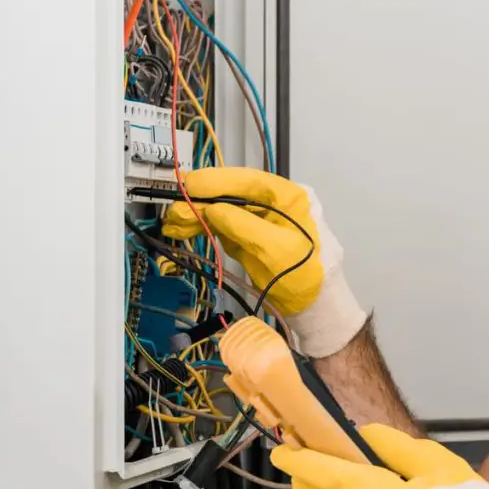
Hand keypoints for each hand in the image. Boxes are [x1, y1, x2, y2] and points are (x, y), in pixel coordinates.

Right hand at [162, 167, 367, 356]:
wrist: (314, 307)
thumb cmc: (310, 277)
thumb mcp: (279, 250)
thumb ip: (246, 227)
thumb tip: (215, 210)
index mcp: (291, 197)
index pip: (250, 181)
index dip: (218, 181)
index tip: (192, 185)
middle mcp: (275, 203)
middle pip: (232, 194)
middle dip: (201, 201)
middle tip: (175, 209)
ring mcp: (260, 220)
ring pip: (223, 210)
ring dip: (196, 215)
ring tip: (174, 222)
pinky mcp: (249, 237)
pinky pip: (221, 226)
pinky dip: (202, 227)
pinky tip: (184, 228)